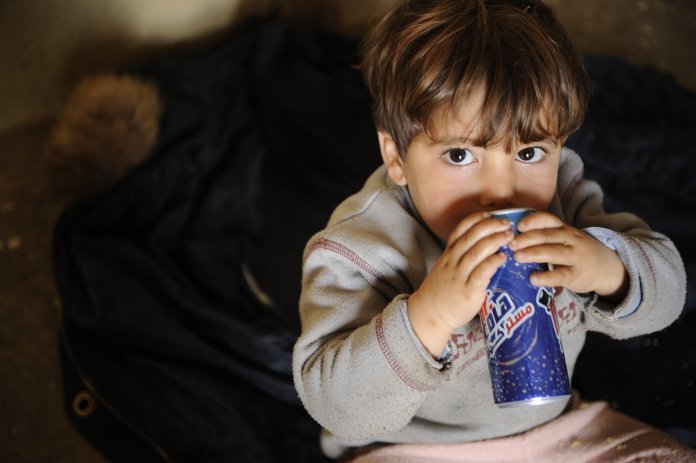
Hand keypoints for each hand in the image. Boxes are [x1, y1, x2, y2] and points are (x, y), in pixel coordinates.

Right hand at [408, 212, 512, 355]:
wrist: (430, 315)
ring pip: (477, 252)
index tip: (488, 214)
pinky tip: (503, 257)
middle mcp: (452, 262)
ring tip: (509, 236)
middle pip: (471, 237)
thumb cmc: (442, 293)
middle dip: (489, 226)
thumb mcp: (445, 269)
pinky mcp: (467, 290)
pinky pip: (481, 272)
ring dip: (494, 240)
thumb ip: (460, 258)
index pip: (459, 230)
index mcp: (448, 255)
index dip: (474, 220)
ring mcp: (459, 275)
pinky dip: (493, 262)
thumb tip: (484, 248)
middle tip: (506, 223)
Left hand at [508, 211, 627, 299]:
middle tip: (510, 243)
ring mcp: (575, 256)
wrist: (606, 268)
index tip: (518, 225)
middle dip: (527, 238)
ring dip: (534, 254)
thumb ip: (543, 236)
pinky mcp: (577, 275)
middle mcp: (570, 239)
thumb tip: (509, 237)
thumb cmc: (575, 251)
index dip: (533, 221)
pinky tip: (533, 279)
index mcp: (563, 228)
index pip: (548, 219)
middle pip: (548, 235)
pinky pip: (561, 275)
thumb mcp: (564, 239)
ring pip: (554, 252)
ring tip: (517, 257)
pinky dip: (546, 277)